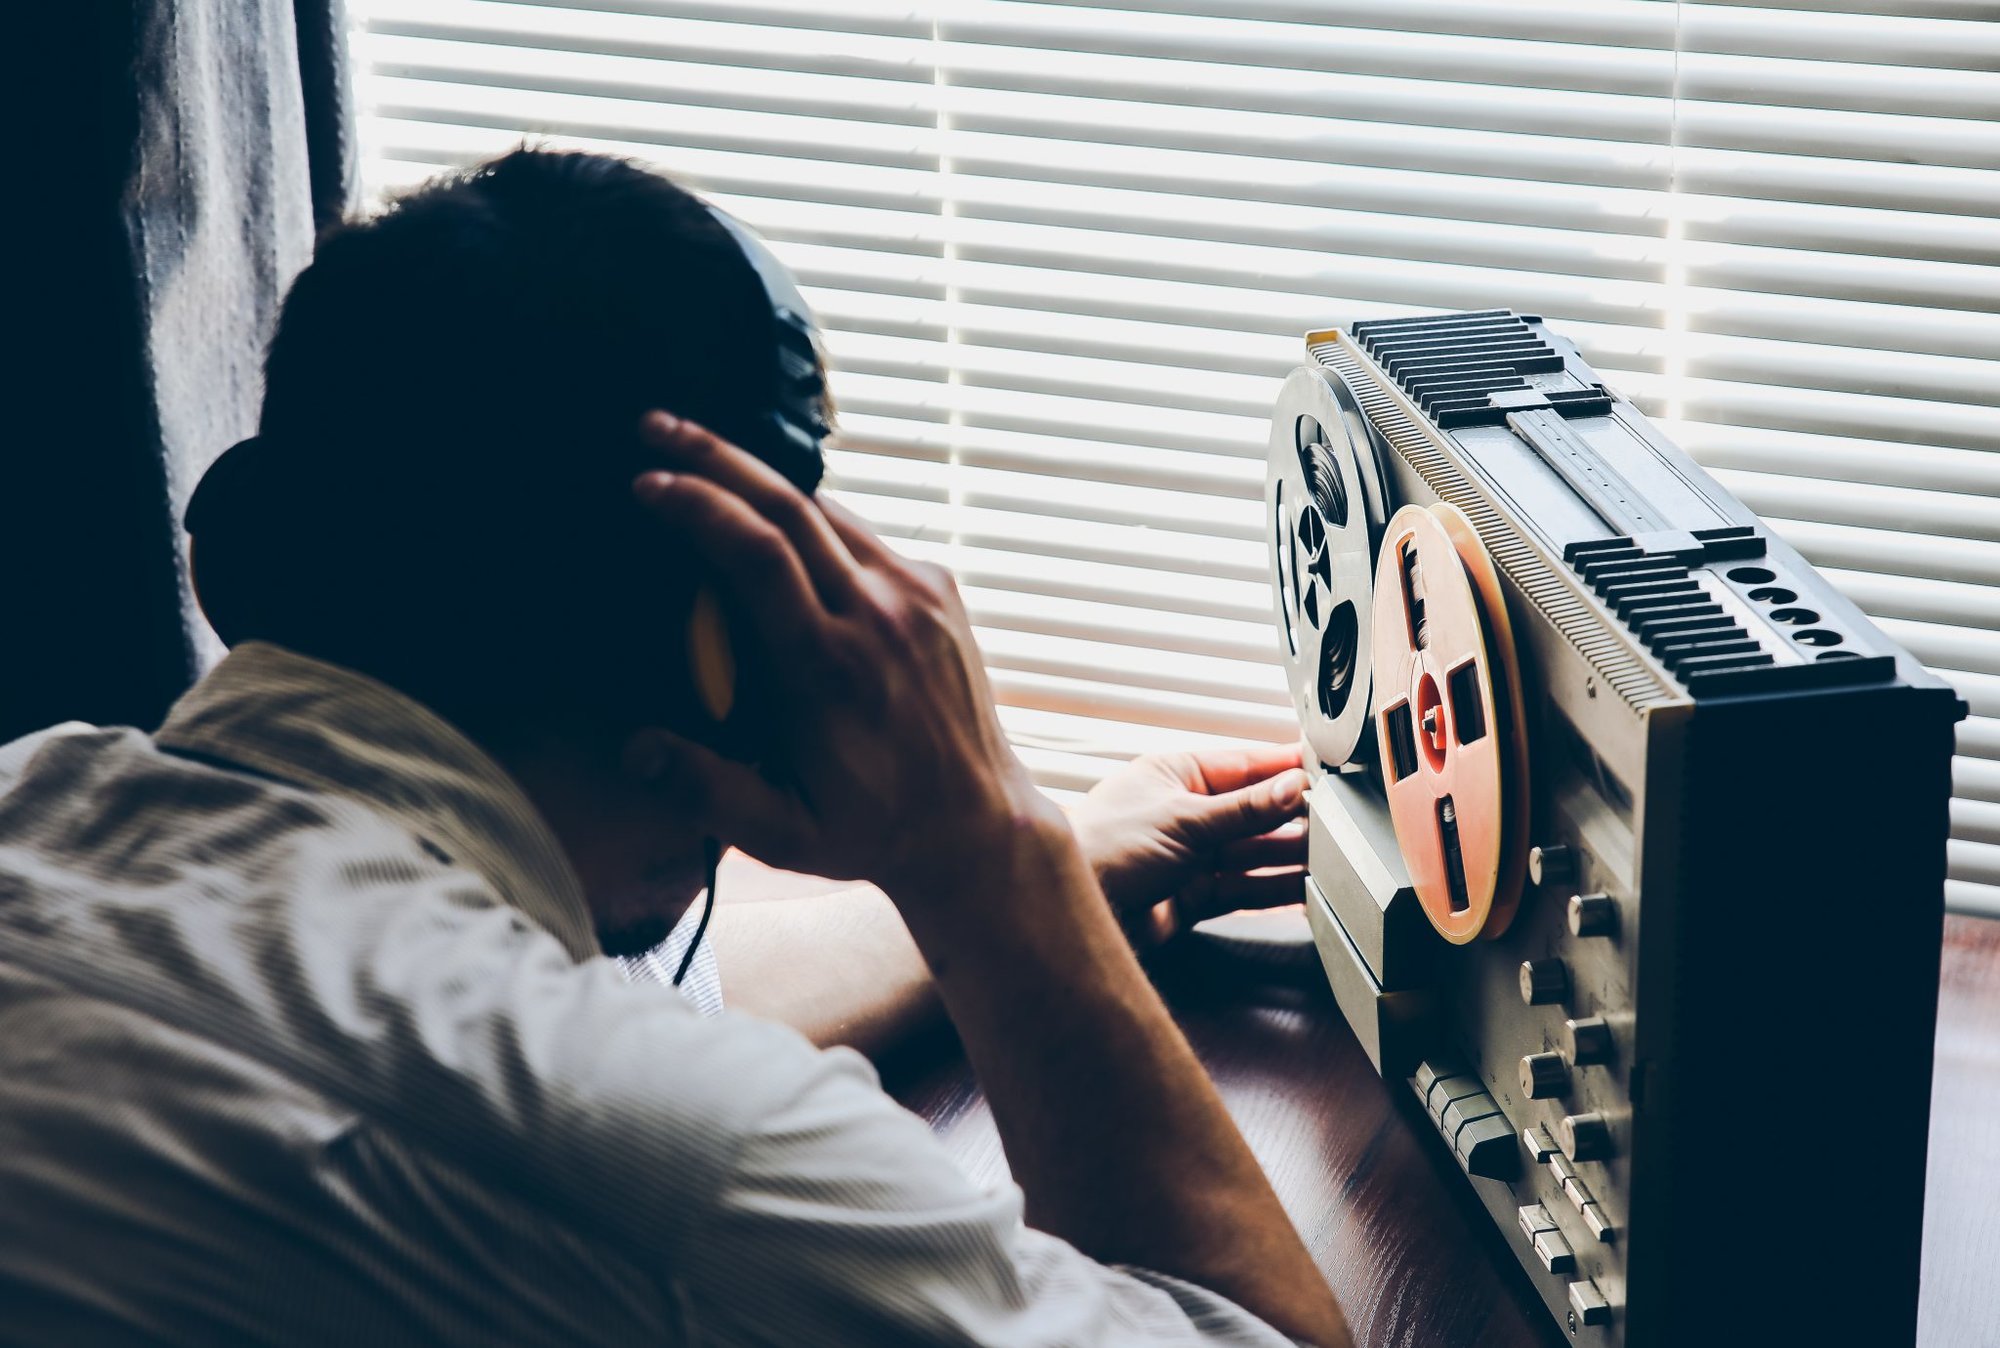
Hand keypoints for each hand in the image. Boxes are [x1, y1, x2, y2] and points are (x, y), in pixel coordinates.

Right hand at [622, 413, 1070, 903]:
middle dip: (715, 455)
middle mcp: (878, 615)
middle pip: (789, 505)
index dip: (700, 507)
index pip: (758, 557)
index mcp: (829, 668)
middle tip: (653, 423)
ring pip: (828, 511)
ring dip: (762, 481)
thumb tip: (632, 750)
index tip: (646, 481)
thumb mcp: (782, 835)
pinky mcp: (941, 590)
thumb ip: (705, 792)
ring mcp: (917, 596)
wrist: (979, 827)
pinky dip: (813, 520)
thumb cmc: (872, 830)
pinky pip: (863, 537)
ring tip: (701, 463)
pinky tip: (773, 523)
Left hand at [1070, 745, 1309, 947]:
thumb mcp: (1184, 819)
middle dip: (1293, 817)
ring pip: (1252, 852)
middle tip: (1338, 819)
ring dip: (1289, 855)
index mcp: (1176, 774)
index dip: (1284, 769)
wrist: (1079, 907)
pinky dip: (1272, 887)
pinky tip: (1303, 887)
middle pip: (1252, 812)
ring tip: (1332, 856)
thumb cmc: (1107, 847)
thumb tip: (1293, 786)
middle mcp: (1185, 811)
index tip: (1325, 771)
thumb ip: (1244, 809)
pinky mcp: (1193, 894)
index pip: (1243, 765)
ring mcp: (1191, 854)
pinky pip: (1243, 887)